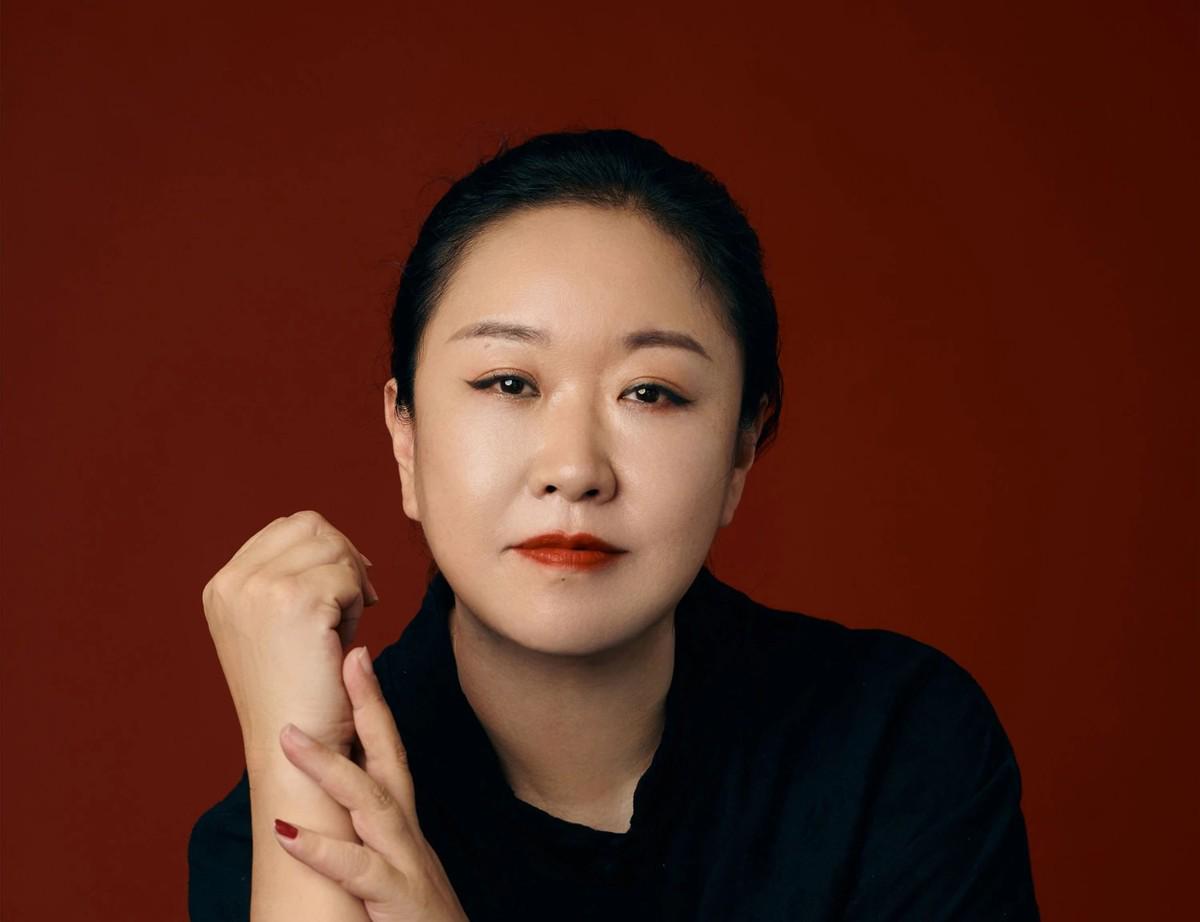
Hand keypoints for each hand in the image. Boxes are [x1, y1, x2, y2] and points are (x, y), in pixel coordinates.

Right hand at [201, 510, 378, 760]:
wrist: (293, 747)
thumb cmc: (296, 690)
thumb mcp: (273, 625)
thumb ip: (286, 578)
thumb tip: (335, 539)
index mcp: (221, 586)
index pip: (288, 527)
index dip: (326, 547)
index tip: (346, 584)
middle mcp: (232, 582)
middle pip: (312, 525)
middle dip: (344, 557)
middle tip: (359, 601)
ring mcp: (259, 589)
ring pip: (333, 547)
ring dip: (351, 582)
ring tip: (343, 627)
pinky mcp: (294, 602)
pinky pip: (348, 576)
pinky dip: (357, 604)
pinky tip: (343, 641)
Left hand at [272, 645, 470, 921]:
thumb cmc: (417, 919)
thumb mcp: (394, 867)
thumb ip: (369, 834)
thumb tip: (334, 795)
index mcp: (403, 824)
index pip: (390, 752)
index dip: (373, 704)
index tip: (357, 659)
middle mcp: (407, 833)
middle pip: (390, 757)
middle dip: (368, 706)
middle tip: (348, 657)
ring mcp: (405, 862)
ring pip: (371, 803)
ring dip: (330, 766)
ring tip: (289, 737)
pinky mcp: (398, 897)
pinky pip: (358, 869)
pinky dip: (322, 849)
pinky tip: (287, 832)